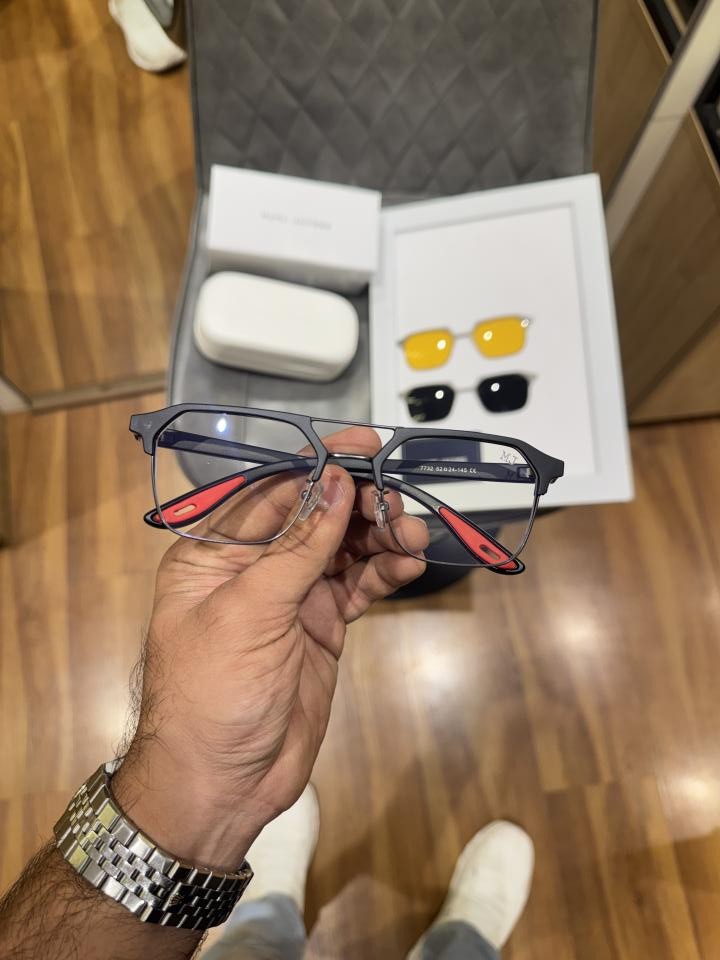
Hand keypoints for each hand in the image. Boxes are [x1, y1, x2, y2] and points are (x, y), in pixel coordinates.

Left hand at [112, 427, 427, 870]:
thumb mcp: (249, 612)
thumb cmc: (211, 697)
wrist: (223, 784)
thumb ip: (297, 546)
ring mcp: (291, 597)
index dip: (318, 464)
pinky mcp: (321, 626)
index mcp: (215, 552)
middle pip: (315, 515)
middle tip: (398, 504)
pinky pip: (358, 586)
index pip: (271, 490)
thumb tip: (333, 482)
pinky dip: (384, 572)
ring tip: (410, 536)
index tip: (364, 446)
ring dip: (379, 536)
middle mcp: (254, 567)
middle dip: (359, 504)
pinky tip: (408, 562)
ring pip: (343, 548)